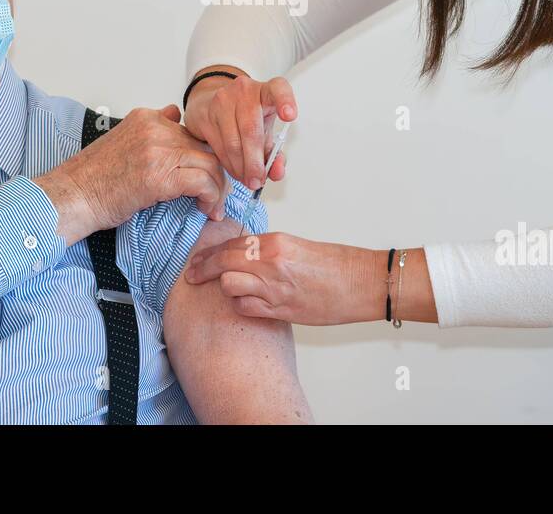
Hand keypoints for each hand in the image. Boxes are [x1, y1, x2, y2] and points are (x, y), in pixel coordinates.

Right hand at [37, 105, 227, 242]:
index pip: (193, 131)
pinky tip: (206, 210)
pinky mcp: (159, 177)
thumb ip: (153, 129)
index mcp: (147, 118)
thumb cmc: (94, 177)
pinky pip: (202, 183)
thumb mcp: (124, 139)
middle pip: (206, 146)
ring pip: (211, 164)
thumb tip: (175, 114)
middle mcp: (156, 128)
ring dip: (218, 189)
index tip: (210, 175)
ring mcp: (158, 150)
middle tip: (218, 195)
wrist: (72, 196)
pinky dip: (211, 198)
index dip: (206, 155)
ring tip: (213, 206)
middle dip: (218, 173)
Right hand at [182, 72, 296, 190]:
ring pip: (233, 142)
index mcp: (266, 91)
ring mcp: (222, 101)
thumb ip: (275, 153)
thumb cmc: (246, 117)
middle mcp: (244, 91)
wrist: (212, 103)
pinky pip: (219, 146)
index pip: (278, 89)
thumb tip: (277, 172)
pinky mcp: (206, 115)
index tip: (290, 116)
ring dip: (241, 167)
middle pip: (251, 130)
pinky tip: (235, 169)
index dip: (285, 101)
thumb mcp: (265, 130)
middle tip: (257, 180)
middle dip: (255, 162)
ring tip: (247, 179)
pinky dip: (229, 164)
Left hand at [183, 232, 386, 325]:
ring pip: (229, 285)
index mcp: (275, 242)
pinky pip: (246, 308)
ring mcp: (275, 288)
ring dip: (225, 287)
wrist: (361, 283)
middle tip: (192, 275)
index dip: (210, 252)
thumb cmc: (336, 265)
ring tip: (226, 290)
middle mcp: (271, 262)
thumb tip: (244, 256)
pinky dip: (241, 305)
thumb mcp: (297, 248)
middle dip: (202, 269)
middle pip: (223, 263)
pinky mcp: (281, 310)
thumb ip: (268, 251)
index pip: (231, 244)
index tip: (199, 258)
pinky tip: (245, 303)